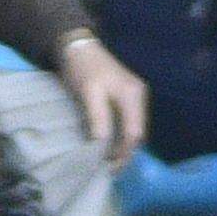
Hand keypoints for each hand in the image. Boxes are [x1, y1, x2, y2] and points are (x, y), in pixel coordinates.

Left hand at [53, 33, 150, 161]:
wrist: (77, 47)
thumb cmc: (83, 69)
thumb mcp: (88, 93)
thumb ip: (98, 118)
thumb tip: (103, 145)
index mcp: (133, 96)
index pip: (134, 134)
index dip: (123, 153)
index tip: (108, 167)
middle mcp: (139, 97)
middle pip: (137, 134)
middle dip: (124, 153)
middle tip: (107, 169)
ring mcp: (134, 97)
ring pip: (133, 129)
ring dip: (122, 146)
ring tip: (106, 160)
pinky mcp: (126, 97)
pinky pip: (127, 122)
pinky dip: (119, 136)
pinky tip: (108, 144)